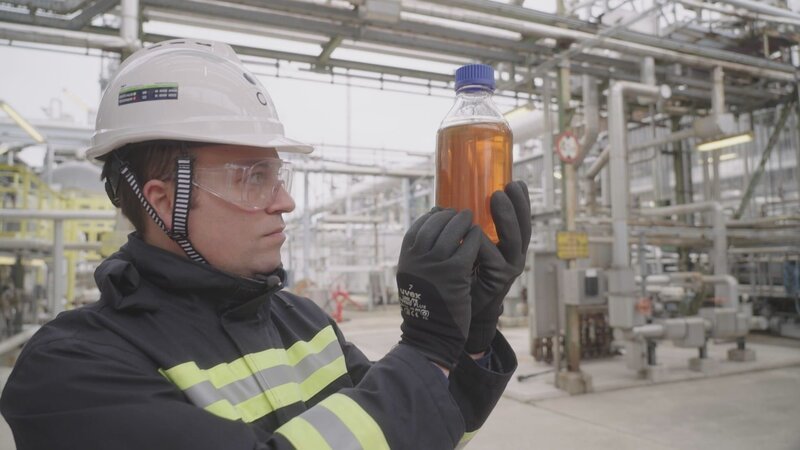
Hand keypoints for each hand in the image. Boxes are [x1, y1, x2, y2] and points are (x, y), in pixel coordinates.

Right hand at [397, 208, 481, 368]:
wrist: (431, 333)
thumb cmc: (426, 306)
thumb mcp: (413, 277)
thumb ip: (418, 257)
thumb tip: (429, 235)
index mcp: (406, 258)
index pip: (418, 227)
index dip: (431, 217)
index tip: (441, 213)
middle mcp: (417, 258)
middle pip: (434, 225)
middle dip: (448, 215)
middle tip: (460, 213)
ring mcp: (435, 264)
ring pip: (452, 231)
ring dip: (462, 221)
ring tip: (470, 218)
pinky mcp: (454, 273)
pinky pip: (468, 246)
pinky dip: (474, 237)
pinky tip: (478, 235)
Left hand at [465, 181, 531, 353]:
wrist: (458, 311)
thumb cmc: (461, 275)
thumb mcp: (467, 247)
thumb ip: (467, 230)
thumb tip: (452, 198)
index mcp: (509, 247)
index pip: (521, 220)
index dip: (520, 201)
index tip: (514, 180)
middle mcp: (514, 257)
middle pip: (523, 227)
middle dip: (518, 205)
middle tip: (509, 184)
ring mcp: (509, 270)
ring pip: (514, 241)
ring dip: (506, 218)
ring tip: (497, 197)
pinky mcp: (498, 282)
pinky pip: (492, 259)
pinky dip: (483, 244)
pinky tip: (476, 231)